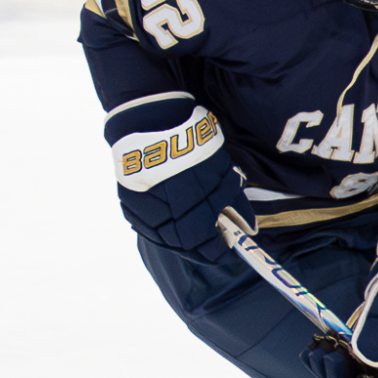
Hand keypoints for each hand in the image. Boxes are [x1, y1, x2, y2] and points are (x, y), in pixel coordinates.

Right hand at [110, 100, 254, 262]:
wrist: (151, 124)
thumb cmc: (193, 151)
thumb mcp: (223, 177)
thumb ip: (236, 207)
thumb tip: (248, 228)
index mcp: (192, 230)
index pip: (212, 254)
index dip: (225, 248)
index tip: (233, 241)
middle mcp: (164, 232)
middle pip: (188, 248)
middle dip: (205, 240)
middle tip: (215, 225)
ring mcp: (143, 220)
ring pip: (167, 237)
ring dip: (184, 229)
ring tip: (194, 211)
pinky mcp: (129, 207)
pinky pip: (149, 223)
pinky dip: (164, 218)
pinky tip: (173, 205)